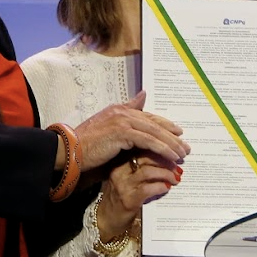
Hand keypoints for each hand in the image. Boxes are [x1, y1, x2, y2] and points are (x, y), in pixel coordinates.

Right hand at [73, 90, 189, 171]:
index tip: (178, 133)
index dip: (164, 125)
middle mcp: (122, 111)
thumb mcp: (107, 131)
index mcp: (119, 109)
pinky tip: (172, 156)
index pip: (148, 116)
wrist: (70, 151)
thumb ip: (124, 120)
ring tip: (182, 154)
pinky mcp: (123, 132)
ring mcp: (123, 120)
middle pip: (154, 123)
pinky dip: (162, 148)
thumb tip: (141, 100)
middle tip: (185, 146)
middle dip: (172, 135)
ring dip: (171, 144)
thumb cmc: (86, 145)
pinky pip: (149, 141)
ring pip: (154, 132)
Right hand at [95, 152, 181, 239]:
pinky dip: (161, 186)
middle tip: (178, 166)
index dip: (160, 148)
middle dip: (166, 160)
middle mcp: (119, 171)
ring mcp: (122, 185)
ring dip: (166, 174)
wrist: (107, 218)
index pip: (142, 148)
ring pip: (148, 171)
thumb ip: (142, 166)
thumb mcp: (128, 177)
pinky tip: (167, 188)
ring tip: (176, 178)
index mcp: (119, 162)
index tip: (174, 152)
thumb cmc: (122, 196)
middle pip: (146, 156)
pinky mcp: (128, 200)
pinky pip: (148, 189)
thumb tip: (167, 159)